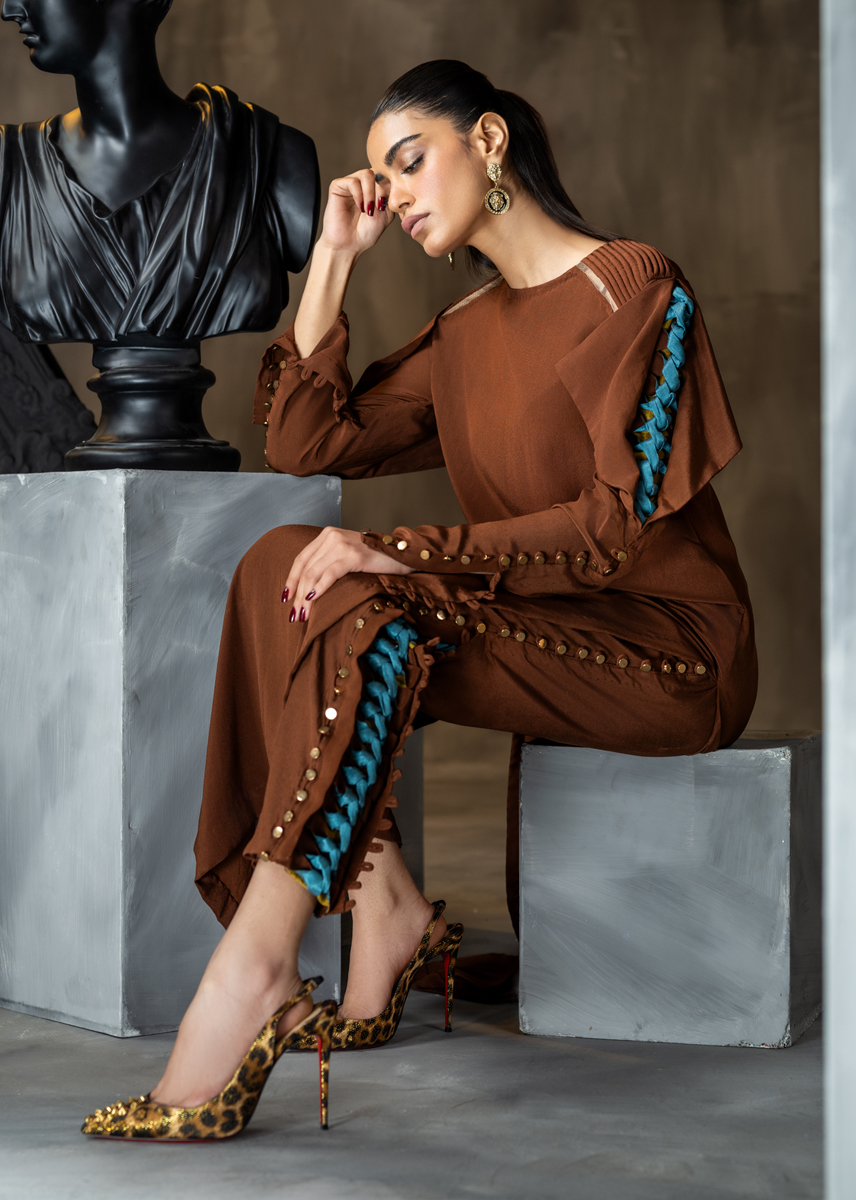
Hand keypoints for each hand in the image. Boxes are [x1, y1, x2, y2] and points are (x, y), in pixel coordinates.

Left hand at [284, 527, 412, 623]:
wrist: (403, 553)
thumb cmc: (377, 559)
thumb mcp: (348, 555)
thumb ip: (329, 562)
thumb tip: (309, 589)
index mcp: (327, 535)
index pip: (301, 558)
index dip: (291, 579)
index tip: (285, 598)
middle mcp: (332, 536)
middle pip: (306, 568)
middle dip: (297, 594)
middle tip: (294, 615)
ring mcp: (343, 544)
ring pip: (314, 573)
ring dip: (305, 597)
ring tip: (303, 614)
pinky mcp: (354, 555)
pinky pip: (331, 573)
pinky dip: (319, 588)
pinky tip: (313, 599)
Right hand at [317, 169, 392, 257]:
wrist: (349, 245)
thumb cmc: (366, 233)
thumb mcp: (386, 215)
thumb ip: (390, 197)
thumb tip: (393, 182)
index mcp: (374, 189)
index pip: (385, 176)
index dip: (389, 188)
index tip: (386, 206)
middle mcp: (362, 184)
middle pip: (377, 173)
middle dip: (380, 192)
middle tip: (377, 209)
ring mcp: (350, 184)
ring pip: (366, 174)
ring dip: (370, 193)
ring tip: (368, 210)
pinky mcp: (338, 187)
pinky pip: (352, 181)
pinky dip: (359, 194)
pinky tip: (359, 207)